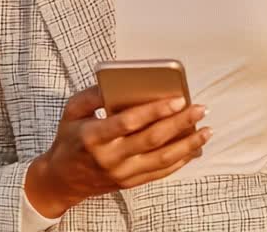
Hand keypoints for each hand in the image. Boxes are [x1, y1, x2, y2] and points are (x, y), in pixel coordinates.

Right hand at [24, 85, 210, 216]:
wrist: (60, 181)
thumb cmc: (69, 141)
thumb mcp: (71, 112)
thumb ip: (91, 95)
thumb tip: (114, 83)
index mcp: (94, 136)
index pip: (129, 122)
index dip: (155, 111)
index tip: (177, 99)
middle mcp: (110, 157)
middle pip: (152, 140)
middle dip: (180, 123)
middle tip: (200, 109)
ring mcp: (122, 173)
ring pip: (162, 160)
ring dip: (188, 145)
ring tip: (206, 130)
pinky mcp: (130, 183)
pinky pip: (161, 173)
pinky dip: (181, 161)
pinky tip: (195, 149)